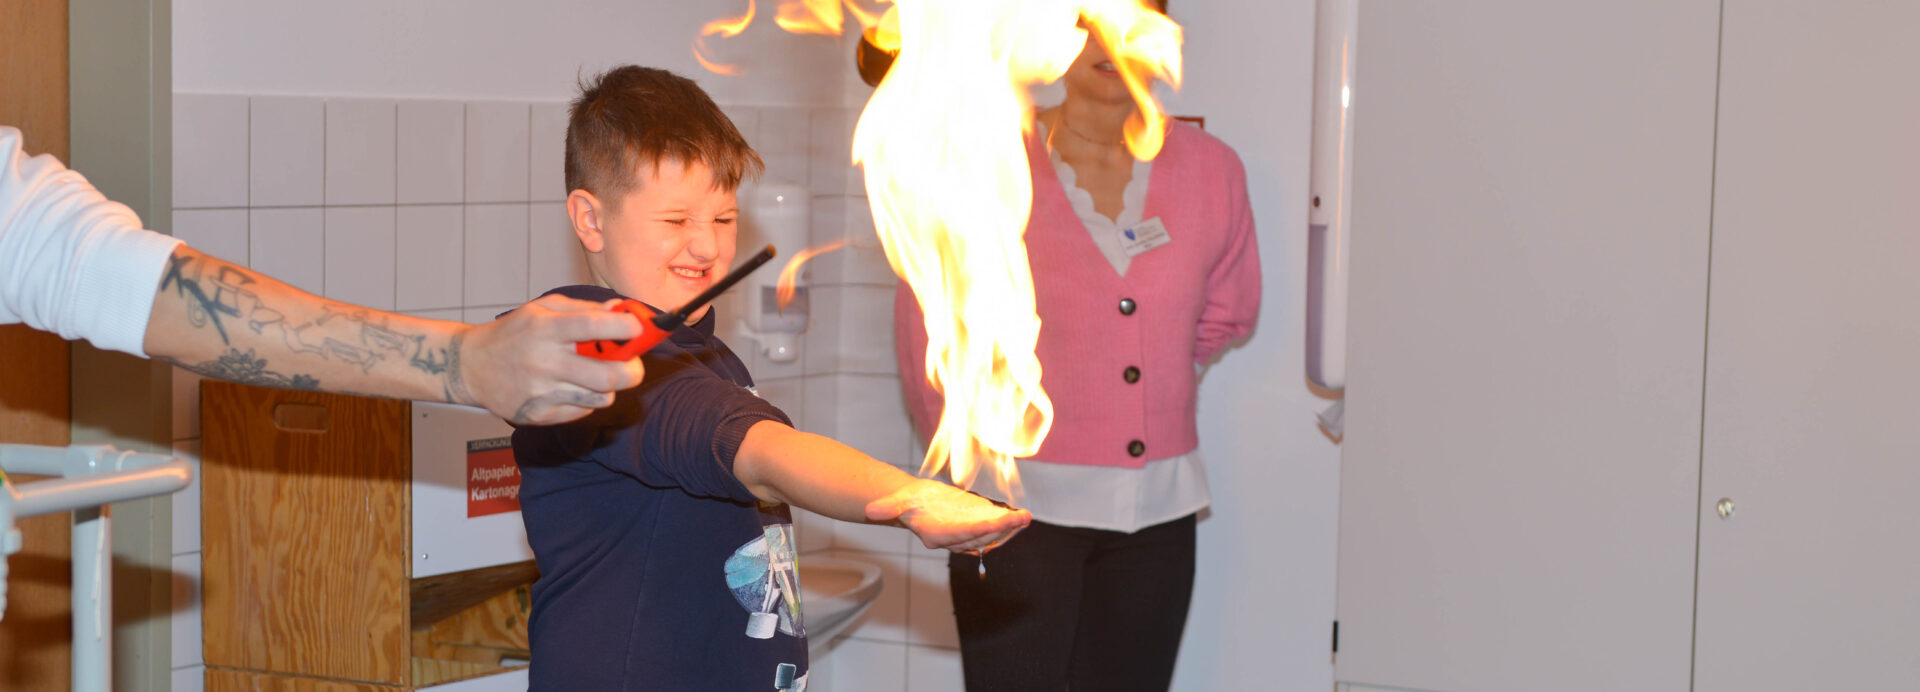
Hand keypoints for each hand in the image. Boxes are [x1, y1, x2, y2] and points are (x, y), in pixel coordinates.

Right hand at [450, 294, 645, 424]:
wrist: (469, 366)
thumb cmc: (512, 333)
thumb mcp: (541, 309)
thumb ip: (584, 309)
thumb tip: (622, 309)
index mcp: (545, 328)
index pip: (594, 326)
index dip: (626, 327)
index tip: (639, 328)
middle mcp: (543, 361)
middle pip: (608, 375)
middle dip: (633, 371)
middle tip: (634, 365)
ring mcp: (540, 392)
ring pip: (600, 398)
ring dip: (609, 387)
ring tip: (600, 376)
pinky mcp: (537, 415)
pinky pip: (582, 413)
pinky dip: (587, 401)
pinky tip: (574, 389)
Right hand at [865, 479, 1031, 552]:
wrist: (915, 503)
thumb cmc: (907, 501)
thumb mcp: (897, 500)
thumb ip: (887, 507)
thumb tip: (870, 510)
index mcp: (937, 534)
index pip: (961, 534)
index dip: (980, 530)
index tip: (998, 523)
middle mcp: (953, 539)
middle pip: (980, 537)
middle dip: (1002, 529)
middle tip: (1022, 518)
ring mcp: (966, 535)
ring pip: (991, 536)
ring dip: (1009, 529)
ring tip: (1026, 517)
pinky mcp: (974, 527)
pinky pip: (994, 531)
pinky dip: (1008, 525)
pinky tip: (1022, 517)